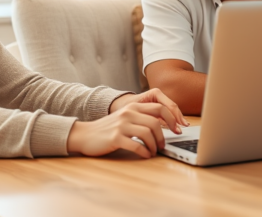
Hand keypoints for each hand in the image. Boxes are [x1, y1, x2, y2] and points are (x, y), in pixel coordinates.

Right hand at [66, 89, 187, 158]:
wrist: (85, 134)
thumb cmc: (108, 129)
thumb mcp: (125, 118)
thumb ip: (141, 117)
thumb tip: (164, 125)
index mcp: (133, 106)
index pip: (159, 107)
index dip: (172, 119)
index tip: (177, 129)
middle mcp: (128, 113)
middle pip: (156, 122)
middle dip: (163, 136)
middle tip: (163, 145)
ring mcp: (121, 125)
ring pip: (148, 134)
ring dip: (154, 146)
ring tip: (153, 151)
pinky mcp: (115, 138)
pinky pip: (137, 145)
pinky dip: (145, 152)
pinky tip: (145, 155)